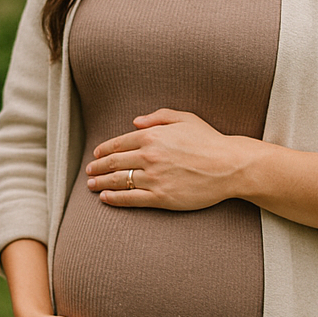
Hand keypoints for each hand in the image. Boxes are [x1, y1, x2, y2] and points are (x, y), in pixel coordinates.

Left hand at [86, 108, 252, 210]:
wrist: (229, 166)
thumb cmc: (209, 140)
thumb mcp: (185, 118)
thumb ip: (158, 117)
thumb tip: (135, 122)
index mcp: (152, 136)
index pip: (119, 143)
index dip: (104, 150)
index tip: (97, 154)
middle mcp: (149, 156)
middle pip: (114, 162)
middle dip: (97, 167)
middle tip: (88, 170)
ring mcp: (154, 178)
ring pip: (119, 181)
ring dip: (101, 183)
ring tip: (91, 185)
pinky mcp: (161, 197)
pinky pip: (131, 198)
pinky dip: (115, 198)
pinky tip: (105, 198)